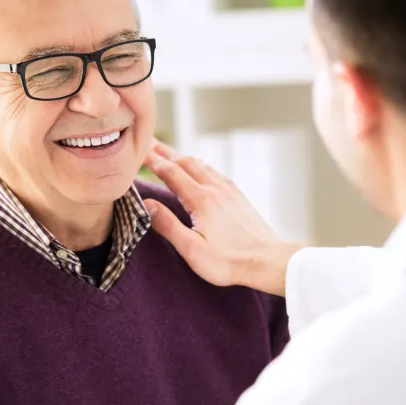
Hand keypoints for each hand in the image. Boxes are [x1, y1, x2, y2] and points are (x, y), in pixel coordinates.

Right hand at [143, 140, 304, 296]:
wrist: (267, 260)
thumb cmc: (229, 261)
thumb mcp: (192, 249)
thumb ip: (168, 225)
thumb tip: (147, 205)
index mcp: (201, 200)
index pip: (171, 173)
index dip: (153, 160)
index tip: (139, 150)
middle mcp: (215, 189)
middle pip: (186, 162)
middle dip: (165, 152)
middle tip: (149, 143)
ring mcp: (229, 191)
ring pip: (202, 165)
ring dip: (183, 156)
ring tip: (170, 153)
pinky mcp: (239, 197)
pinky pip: (215, 173)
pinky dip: (201, 165)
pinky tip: (201, 169)